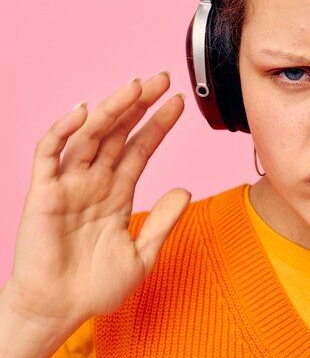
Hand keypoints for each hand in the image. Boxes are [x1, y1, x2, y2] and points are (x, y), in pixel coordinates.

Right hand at [3, 71, 190, 329]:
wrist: (60, 311)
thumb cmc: (96, 286)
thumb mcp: (142, 254)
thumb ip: (163, 222)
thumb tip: (185, 190)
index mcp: (118, 192)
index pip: (141, 149)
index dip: (159, 125)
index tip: (179, 103)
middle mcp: (95, 181)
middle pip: (119, 133)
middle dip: (140, 105)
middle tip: (162, 79)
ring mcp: (69, 184)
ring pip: (90, 135)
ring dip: (111, 109)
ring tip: (135, 87)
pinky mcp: (43, 192)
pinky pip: (50, 154)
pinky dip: (63, 131)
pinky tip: (83, 112)